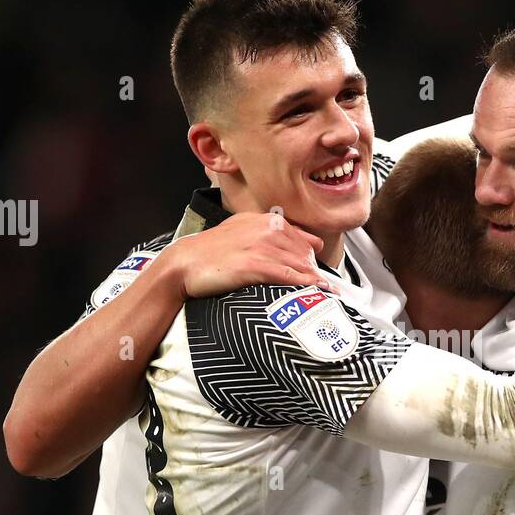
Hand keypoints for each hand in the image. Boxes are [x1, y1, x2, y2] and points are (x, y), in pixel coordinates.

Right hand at [168, 213, 331, 299]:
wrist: (184, 263)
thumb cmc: (210, 251)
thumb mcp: (241, 232)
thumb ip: (268, 233)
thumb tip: (292, 241)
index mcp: (265, 220)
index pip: (302, 237)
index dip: (312, 256)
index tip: (319, 269)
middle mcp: (267, 229)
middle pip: (305, 252)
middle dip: (316, 270)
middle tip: (325, 287)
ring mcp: (262, 247)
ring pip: (300, 264)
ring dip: (316, 280)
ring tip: (330, 293)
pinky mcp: (256, 265)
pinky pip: (290, 275)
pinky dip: (307, 284)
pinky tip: (317, 292)